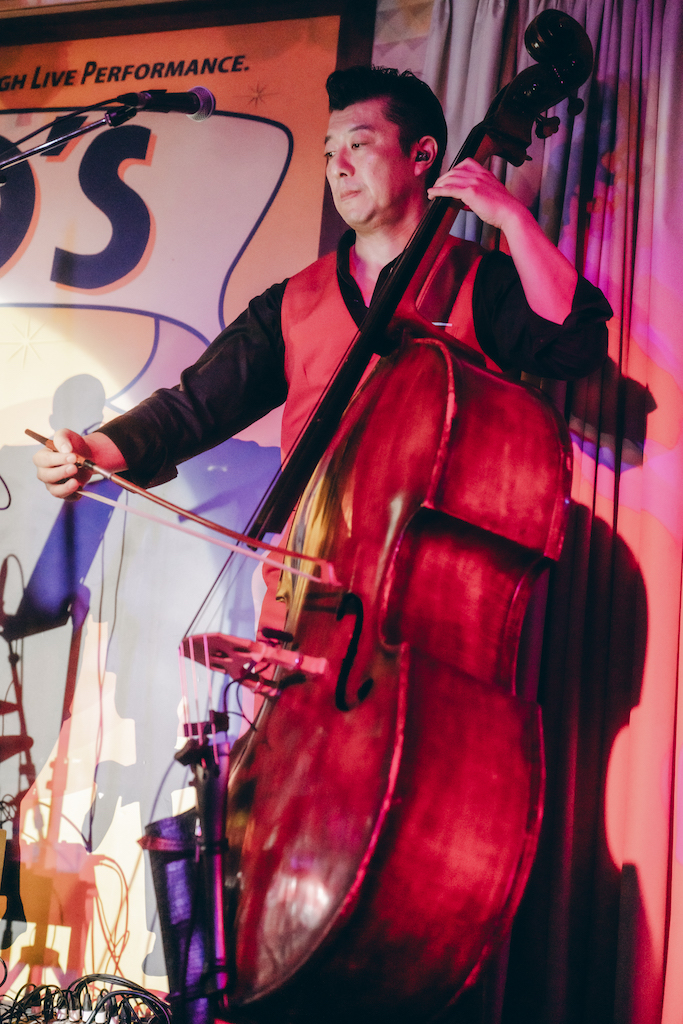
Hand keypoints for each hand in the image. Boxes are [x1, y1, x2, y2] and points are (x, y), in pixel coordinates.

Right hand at [33, 428, 93, 499]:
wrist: (86, 455)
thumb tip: (66, 449)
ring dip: (65, 488)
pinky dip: (74, 495)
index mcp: (42, 458)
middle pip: (46, 476)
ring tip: (76, 482)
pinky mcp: (64, 492)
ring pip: (54, 490)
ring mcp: (53, 484)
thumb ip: (63, 438)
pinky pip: (67, 497)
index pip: (43, 460)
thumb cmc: (72, 445)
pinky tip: (81, 490)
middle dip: (60, 473)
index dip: (57, 459)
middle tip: (74, 467)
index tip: (72, 456)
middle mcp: (45, 472)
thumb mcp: (67, 435)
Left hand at [429, 157, 577, 322]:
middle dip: (443, 178)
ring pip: (450, 179)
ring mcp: (475, 182)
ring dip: (438, 184)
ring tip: (432, 192)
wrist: (511, 214)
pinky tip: (432, 194)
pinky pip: (449, 189)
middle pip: (455, 171)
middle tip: (437, 186)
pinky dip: (438, 191)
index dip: (454, 169)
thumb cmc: (503, 209)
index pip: (466, 163)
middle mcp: (480, 175)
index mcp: (485, 173)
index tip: (448, 177)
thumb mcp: (491, 197)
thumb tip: (466, 202)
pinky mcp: (471, 192)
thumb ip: (479, 196)